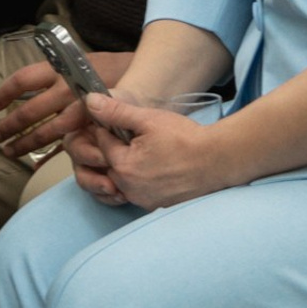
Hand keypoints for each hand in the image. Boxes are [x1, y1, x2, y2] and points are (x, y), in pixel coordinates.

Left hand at [0, 50, 133, 159]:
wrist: (144, 80)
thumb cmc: (107, 70)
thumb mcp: (79, 62)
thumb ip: (56, 74)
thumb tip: (25, 88)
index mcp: (61, 70)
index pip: (24, 80)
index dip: (5, 93)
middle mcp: (67, 91)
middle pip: (29, 111)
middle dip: (8, 126)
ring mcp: (78, 113)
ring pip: (43, 133)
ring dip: (23, 144)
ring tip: (9, 151)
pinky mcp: (89, 130)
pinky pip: (65, 148)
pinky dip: (48, 157)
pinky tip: (36, 164)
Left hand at [90, 93, 243, 210]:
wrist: (216, 161)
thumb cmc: (184, 138)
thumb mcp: (149, 119)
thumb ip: (117, 112)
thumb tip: (90, 102)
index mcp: (122, 166)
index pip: (102, 143)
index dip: (109, 127)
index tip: (122, 120)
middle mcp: (128, 188)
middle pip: (111, 163)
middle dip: (118, 148)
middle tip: (139, 135)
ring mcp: (142, 200)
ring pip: (124, 179)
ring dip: (131, 165)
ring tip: (150, 150)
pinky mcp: (156, 205)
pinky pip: (139, 191)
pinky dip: (143, 179)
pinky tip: (158, 166)